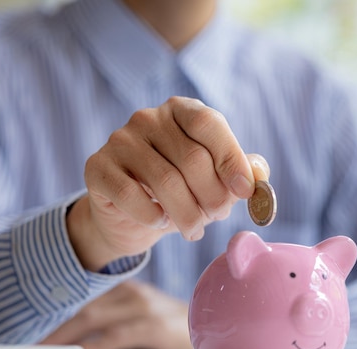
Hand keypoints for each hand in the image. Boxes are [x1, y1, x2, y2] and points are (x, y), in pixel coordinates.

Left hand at [40, 280, 199, 348]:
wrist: (220, 330)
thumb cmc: (176, 332)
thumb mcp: (141, 322)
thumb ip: (112, 325)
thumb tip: (78, 343)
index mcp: (127, 289)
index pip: (83, 298)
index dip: (56, 313)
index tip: (34, 330)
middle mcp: (133, 292)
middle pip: (82, 306)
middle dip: (52, 326)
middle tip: (31, 344)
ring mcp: (144, 306)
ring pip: (92, 317)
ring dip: (63, 336)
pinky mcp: (153, 325)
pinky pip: (114, 336)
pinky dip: (91, 347)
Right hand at [68, 97, 267, 270]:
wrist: (129, 214)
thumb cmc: (180, 191)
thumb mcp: (214, 179)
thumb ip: (239, 171)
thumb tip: (259, 173)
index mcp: (181, 111)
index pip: (208, 123)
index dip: (230, 158)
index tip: (245, 191)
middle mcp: (148, 118)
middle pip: (192, 158)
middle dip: (213, 197)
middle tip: (216, 217)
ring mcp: (119, 139)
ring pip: (166, 181)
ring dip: (188, 215)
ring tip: (195, 229)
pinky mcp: (97, 166)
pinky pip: (131, 195)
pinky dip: (153, 216)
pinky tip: (160, 221)